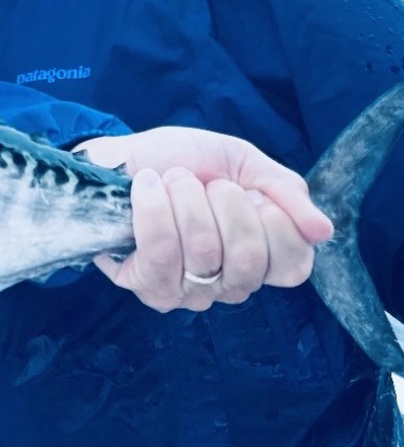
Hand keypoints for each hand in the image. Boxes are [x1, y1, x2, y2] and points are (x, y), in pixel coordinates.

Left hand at [79, 127, 333, 312]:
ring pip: (203, 251)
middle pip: (249, 258)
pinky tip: (147, 186)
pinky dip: (154, 206)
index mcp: (261, 259)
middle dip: (226, 201)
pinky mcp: (146, 284)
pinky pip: (161, 252)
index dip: (273, 219)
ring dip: (187, 197)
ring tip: (172, 180)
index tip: (248, 190)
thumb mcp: (243, 164)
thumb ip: (285, 192)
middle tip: (207, 183)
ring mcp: (188, 292)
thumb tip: (322, 231)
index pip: (293, 266)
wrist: (124, 154)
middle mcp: (229, 286)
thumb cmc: (185, 162)